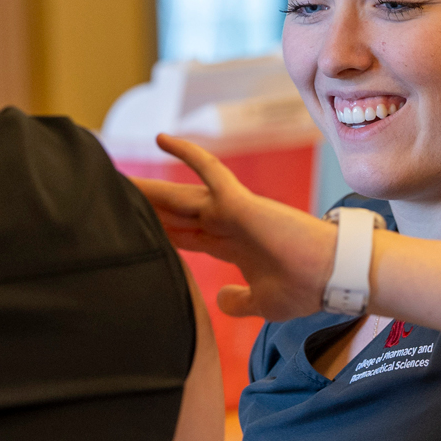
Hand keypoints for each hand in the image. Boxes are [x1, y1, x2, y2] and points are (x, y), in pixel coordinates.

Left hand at [128, 135, 339, 321]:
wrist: (330, 279)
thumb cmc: (304, 289)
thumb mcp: (261, 302)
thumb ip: (238, 300)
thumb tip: (219, 298)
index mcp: (231, 247)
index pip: (183, 236)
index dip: (157, 232)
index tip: (130, 230)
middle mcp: (227, 224)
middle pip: (175, 214)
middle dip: (146, 209)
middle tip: (110, 199)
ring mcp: (232, 211)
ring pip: (181, 194)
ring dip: (151, 189)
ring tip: (118, 180)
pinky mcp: (240, 202)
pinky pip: (209, 170)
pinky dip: (187, 153)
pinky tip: (161, 137)